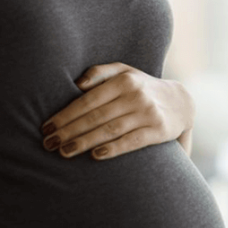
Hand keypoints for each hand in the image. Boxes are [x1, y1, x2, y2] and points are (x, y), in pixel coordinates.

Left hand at [40, 62, 194, 159]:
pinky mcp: (158, 131)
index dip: (65, 115)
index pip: (88, 100)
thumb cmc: (143, 88)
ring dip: (84, 142)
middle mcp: (136, 95)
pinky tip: (95, 156)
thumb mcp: (125, 72)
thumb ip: (100, 73)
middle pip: (96, 116)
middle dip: (69, 131)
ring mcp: (148, 113)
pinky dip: (113, 149)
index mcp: (124, 80)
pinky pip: (132, 141)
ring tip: (64, 152)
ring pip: (110, 130)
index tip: (46, 128)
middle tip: (48, 144)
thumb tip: (76, 84)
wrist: (181, 102)